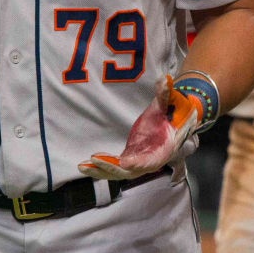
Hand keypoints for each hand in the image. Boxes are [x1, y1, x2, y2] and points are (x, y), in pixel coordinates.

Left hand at [79, 76, 200, 180]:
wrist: (171, 127)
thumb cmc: (169, 116)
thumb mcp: (167, 105)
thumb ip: (165, 94)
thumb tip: (165, 79)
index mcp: (160, 151)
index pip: (148, 161)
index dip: (137, 163)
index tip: (124, 162)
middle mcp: (148, 162)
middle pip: (128, 171)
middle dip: (111, 168)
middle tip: (94, 160)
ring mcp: (136, 164)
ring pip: (117, 173)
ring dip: (100, 171)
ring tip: (82, 166)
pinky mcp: (128, 162)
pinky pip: (112, 168)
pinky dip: (100, 167)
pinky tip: (86, 164)